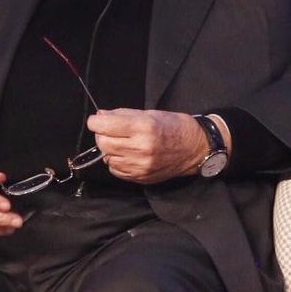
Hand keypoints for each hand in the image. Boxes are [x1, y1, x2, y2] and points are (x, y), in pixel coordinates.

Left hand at [86, 109, 208, 183]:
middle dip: (101, 135)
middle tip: (109, 130)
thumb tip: (100, 116)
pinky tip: (126, 154)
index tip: (96, 120)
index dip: (96, 121)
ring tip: (121, 142)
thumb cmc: (173, 126)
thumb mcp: (150, 113)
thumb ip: (123, 115)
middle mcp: (141, 148)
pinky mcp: (141, 178)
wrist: (195, 148)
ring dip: (109, 149)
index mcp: (144, 128)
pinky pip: (116, 170)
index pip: (105, 126)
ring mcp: (141, 166)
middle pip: (103, 143)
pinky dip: (116, 161)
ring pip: (108, 158)